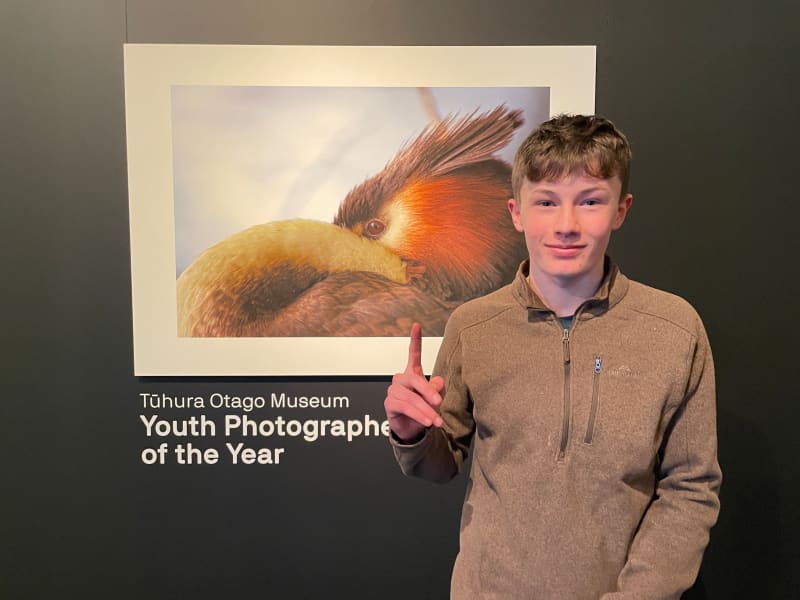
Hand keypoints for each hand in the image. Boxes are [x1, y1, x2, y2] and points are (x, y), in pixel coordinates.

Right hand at [384, 323, 444, 442]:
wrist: (414, 431)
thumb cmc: (425, 410)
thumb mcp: (435, 399)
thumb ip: (438, 388)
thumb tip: (437, 381)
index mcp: (413, 373)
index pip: (414, 354)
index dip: (415, 340)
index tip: (417, 325)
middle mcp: (401, 379)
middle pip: (415, 380)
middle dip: (428, 392)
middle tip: (439, 402)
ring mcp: (394, 390)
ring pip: (411, 397)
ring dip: (426, 410)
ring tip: (436, 421)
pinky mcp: (389, 403)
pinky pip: (405, 407)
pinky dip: (418, 415)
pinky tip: (427, 422)